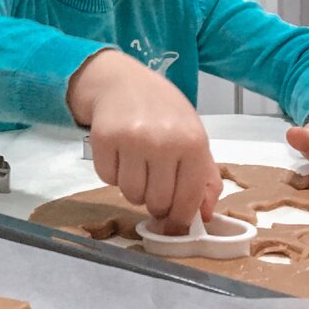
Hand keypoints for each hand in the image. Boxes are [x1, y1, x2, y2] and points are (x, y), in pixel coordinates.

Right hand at [67, 49, 222, 232]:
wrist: (123, 81)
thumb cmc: (163, 112)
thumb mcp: (193, 137)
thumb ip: (204, 176)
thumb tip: (203, 216)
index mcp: (193, 143)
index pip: (188, 199)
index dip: (180, 219)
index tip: (174, 226)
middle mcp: (163, 142)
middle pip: (157, 202)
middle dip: (156, 204)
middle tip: (154, 189)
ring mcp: (131, 140)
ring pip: (131, 195)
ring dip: (133, 190)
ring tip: (137, 168)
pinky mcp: (103, 138)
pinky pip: (107, 179)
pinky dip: (112, 174)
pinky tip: (120, 155)